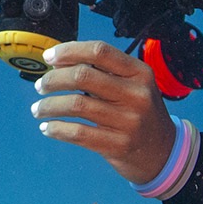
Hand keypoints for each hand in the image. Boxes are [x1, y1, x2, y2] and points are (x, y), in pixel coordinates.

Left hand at [30, 41, 176, 182]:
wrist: (163, 152)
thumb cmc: (140, 113)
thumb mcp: (134, 86)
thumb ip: (105, 72)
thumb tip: (59, 62)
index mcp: (139, 72)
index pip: (99, 51)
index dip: (69, 51)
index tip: (49, 57)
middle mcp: (136, 94)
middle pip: (83, 76)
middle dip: (53, 80)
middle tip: (40, 86)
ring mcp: (129, 121)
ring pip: (76, 105)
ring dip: (49, 106)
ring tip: (38, 109)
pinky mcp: (118, 145)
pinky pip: (78, 133)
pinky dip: (57, 129)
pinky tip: (48, 128)